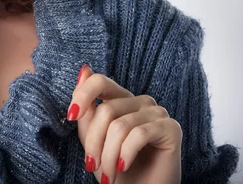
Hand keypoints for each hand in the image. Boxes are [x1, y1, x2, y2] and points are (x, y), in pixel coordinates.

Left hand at [67, 64, 181, 183]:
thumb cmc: (116, 169)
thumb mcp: (93, 138)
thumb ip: (87, 109)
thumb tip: (84, 69)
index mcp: (120, 100)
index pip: (99, 81)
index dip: (82, 95)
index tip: (71, 116)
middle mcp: (140, 102)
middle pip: (106, 110)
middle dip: (94, 142)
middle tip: (91, 165)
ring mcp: (157, 113)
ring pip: (120, 125)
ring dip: (109, 155)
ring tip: (107, 175)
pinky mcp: (171, 128)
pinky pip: (139, 134)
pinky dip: (126, 153)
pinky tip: (123, 166)